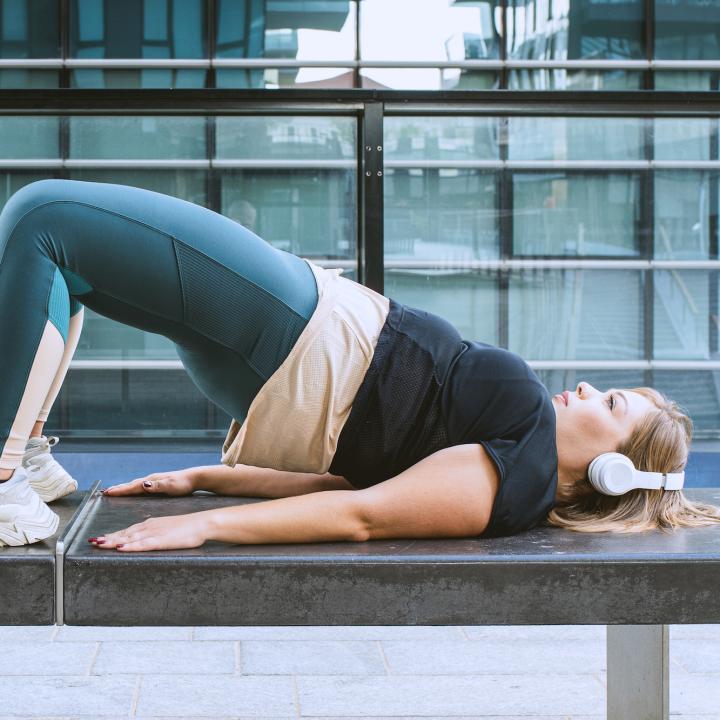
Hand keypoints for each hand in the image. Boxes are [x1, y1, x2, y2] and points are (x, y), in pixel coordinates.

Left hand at [87, 511, 211, 551]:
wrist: (201, 523)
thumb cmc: (187, 528)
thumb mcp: (168, 529)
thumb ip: (155, 533)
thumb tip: (145, 539)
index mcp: (150, 524)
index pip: (127, 530)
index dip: (112, 535)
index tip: (99, 539)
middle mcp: (149, 527)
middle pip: (124, 533)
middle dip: (107, 538)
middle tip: (91, 542)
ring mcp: (154, 533)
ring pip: (130, 538)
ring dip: (113, 541)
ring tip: (99, 544)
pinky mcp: (161, 540)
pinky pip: (143, 544)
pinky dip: (130, 546)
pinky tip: (121, 548)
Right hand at [102, 468, 198, 496]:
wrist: (195, 478)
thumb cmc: (183, 484)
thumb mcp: (171, 486)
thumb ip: (157, 486)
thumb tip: (143, 485)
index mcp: (152, 481)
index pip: (133, 486)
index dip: (120, 490)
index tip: (107, 493)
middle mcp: (151, 480)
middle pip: (131, 484)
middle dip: (118, 489)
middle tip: (105, 492)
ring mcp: (155, 481)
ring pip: (135, 485)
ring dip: (124, 488)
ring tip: (114, 491)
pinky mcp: (159, 484)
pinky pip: (142, 487)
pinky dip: (133, 489)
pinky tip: (133, 491)